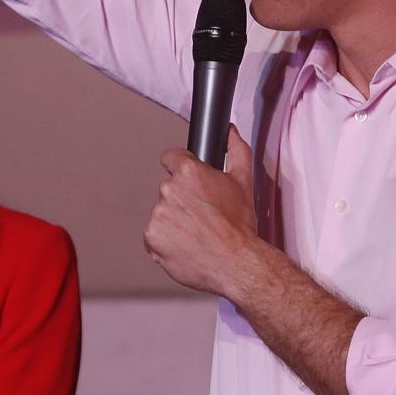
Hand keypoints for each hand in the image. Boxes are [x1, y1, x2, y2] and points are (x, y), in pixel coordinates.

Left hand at [144, 127, 257, 299]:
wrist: (236, 264)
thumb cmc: (240, 227)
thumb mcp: (244, 182)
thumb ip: (236, 150)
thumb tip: (230, 132)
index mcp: (188, 172)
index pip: (170, 157)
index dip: (181, 168)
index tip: (189, 182)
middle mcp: (169, 190)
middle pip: (169, 189)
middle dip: (182, 199)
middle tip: (202, 215)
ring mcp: (158, 215)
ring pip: (162, 213)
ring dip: (174, 221)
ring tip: (197, 233)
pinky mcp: (151, 237)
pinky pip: (155, 236)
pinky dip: (166, 241)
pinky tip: (186, 245)